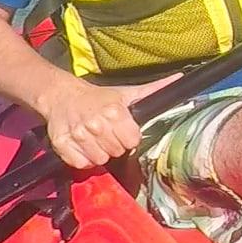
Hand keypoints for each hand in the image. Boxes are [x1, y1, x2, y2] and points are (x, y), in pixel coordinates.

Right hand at [36, 74, 177, 169]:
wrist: (62, 96)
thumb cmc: (98, 97)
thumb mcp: (126, 92)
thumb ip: (153, 90)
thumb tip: (180, 78)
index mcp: (114, 112)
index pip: (132, 141)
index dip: (130, 138)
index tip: (123, 131)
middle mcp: (96, 124)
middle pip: (116, 152)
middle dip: (115, 145)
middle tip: (108, 134)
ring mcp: (78, 135)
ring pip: (99, 160)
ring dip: (99, 153)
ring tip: (95, 139)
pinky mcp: (62, 144)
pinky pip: (81, 164)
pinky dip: (83, 159)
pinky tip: (83, 146)